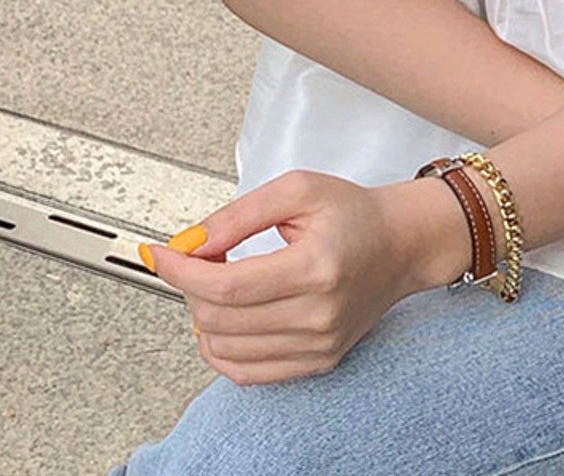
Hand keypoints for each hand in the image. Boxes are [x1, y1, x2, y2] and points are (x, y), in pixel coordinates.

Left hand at [141, 170, 463, 385]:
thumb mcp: (298, 190)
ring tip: (217, 281)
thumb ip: (239, 213)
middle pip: (220, 318)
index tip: (162, 254)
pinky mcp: (317, 361)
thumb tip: (192, 242)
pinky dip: (220, 348)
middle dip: (192, 285)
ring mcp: (318, 344)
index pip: (226, 286)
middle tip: (198, 256)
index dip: (181, 271)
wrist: (401, 243)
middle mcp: (318, 314)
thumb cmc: (355, 214)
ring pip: (225, 349)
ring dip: (203, 314)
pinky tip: (223, 319)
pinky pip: (246, 373)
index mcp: (316, 267)